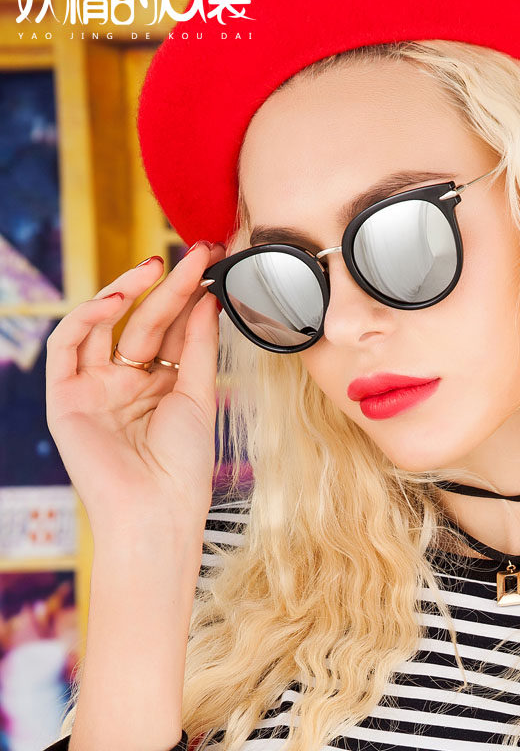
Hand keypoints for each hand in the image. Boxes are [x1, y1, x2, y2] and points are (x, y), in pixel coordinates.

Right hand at [45, 241, 226, 536]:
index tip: (214, 264)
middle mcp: (126, 382)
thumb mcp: (199, 395)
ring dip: (129, 292)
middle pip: (146, 323)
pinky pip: (67, 346)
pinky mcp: (64, 396)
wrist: (157, 509)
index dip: (191, 298)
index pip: (174, 331)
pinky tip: (119, 298)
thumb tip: (210, 299)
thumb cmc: (184, 462)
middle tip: (196, 252)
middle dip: (170, 286)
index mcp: (161, 386)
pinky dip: (88, 317)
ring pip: (106, 326)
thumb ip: (201, 346)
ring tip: (160, 266)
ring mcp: (94, 388)